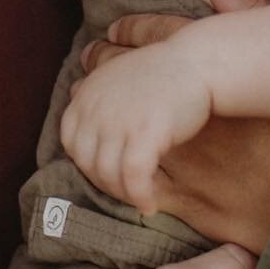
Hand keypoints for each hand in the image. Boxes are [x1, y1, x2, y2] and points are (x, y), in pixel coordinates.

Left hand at [60, 44, 210, 212]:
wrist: (198, 62)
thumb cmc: (163, 73)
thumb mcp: (117, 77)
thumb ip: (97, 100)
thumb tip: (83, 119)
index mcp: (86, 94)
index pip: (72, 142)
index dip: (88, 164)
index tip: (109, 173)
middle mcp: (96, 107)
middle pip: (88, 163)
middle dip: (106, 184)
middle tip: (126, 193)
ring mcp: (119, 120)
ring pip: (109, 175)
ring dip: (124, 195)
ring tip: (139, 201)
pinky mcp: (145, 132)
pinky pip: (134, 177)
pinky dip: (140, 196)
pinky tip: (150, 206)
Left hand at [83, 0, 269, 252]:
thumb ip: (251, 10)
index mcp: (213, 69)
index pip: (155, 39)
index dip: (131, 34)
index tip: (113, 31)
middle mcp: (189, 107)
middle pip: (126, 78)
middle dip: (106, 70)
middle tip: (90, 65)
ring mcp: (183, 152)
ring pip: (120, 128)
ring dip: (101, 120)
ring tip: (89, 116)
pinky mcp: (187, 197)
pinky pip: (134, 178)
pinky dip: (118, 171)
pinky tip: (112, 169)